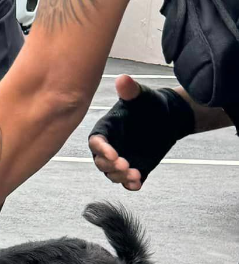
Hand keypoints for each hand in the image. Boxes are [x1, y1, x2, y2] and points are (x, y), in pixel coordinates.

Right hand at [89, 75, 194, 189]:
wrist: (168, 118)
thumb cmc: (150, 105)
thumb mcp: (141, 96)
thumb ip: (130, 91)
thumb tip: (123, 78)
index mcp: (105, 130)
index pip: (96, 142)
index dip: (102, 149)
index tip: (113, 153)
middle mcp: (108, 147)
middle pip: (100, 162)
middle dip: (111, 166)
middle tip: (125, 165)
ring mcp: (120, 159)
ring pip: (112, 174)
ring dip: (121, 177)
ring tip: (135, 174)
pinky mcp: (133, 168)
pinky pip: (127, 181)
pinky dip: (131, 185)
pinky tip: (138, 184)